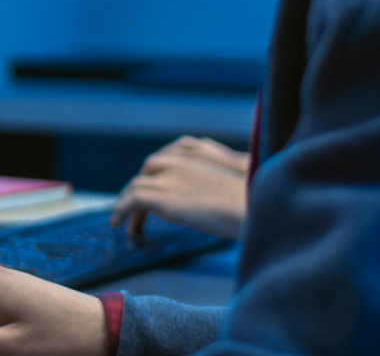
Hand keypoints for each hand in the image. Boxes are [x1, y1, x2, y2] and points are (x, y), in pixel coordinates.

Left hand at [109, 137, 247, 238]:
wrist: (257, 207)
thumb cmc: (257, 201)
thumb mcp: (237, 182)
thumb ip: (218, 182)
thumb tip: (213, 198)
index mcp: (200, 155)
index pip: (168, 156)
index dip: (157, 173)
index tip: (153, 186)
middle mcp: (182, 162)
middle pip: (149, 168)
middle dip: (140, 185)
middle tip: (135, 205)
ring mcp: (172, 178)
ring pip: (137, 185)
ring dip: (127, 203)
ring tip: (123, 221)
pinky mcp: (166, 198)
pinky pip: (134, 200)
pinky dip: (123, 211)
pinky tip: (122, 225)